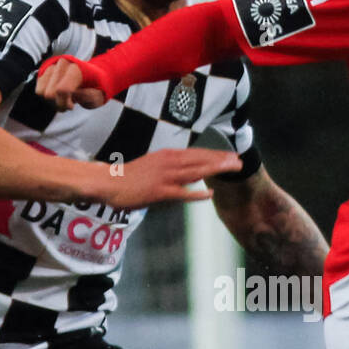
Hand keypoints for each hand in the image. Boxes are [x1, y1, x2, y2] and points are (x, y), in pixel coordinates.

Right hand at [36, 56, 106, 108]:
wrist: (92, 77)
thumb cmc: (95, 88)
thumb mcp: (98, 96)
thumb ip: (89, 96)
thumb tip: (75, 94)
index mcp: (76, 68)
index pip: (62, 89)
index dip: (64, 103)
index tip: (71, 107)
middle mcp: (62, 64)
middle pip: (49, 93)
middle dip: (58, 104)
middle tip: (68, 104)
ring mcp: (51, 66)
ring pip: (41, 92)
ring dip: (52, 101)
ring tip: (63, 100)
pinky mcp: (44, 71)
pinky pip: (38, 90)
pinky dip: (47, 97)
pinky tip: (57, 96)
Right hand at [88, 148, 241, 209]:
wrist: (109, 182)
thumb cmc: (129, 177)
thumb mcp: (153, 165)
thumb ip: (171, 167)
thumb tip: (190, 173)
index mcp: (167, 155)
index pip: (197, 153)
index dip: (215, 154)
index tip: (230, 155)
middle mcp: (169, 162)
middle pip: (200, 159)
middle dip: (221, 160)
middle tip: (239, 161)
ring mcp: (165, 176)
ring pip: (195, 171)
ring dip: (215, 169)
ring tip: (232, 169)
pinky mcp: (159, 191)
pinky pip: (181, 193)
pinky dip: (196, 193)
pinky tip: (209, 194)